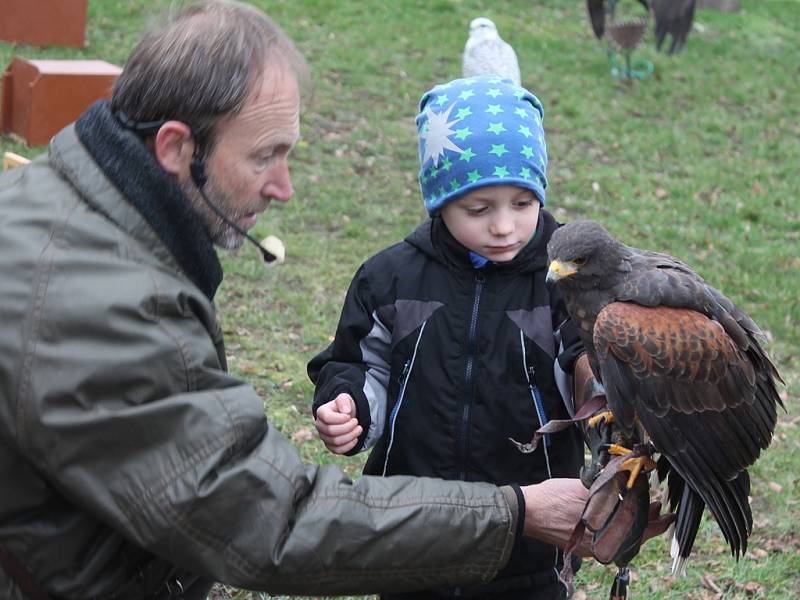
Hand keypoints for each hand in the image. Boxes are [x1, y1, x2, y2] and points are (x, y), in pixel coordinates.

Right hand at [314, 393, 361, 453]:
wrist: (347, 416)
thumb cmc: (344, 407)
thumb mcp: (345, 398)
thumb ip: (343, 401)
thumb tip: (345, 411)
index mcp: (321, 412)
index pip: (327, 418)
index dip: (340, 418)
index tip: (349, 416)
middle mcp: (320, 426)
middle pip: (331, 431)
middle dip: (348, 427)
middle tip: (356, 422)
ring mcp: (324, 437)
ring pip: (335, 442)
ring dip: (350, 436)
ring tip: (359, 429)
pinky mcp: (330, 446)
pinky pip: (337, 450)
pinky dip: (349, 445)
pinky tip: (355, 438)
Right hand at [520, 478, 672, 557]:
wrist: (528, 512)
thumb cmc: (554, 498)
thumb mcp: (583, 487)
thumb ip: (608, 488)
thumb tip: (631, 482)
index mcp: (605, 529)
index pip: (640, 525)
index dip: (656, 517)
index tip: (666, 508)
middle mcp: (602, 542)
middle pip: (636, 534)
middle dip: (650, 522)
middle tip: (661, 510)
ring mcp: (594, 547)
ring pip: (625, 538)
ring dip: (637, 525)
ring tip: (646, 513)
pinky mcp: (585, 547)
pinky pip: (611, 541)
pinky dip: (621, 530)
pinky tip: (621, 519)